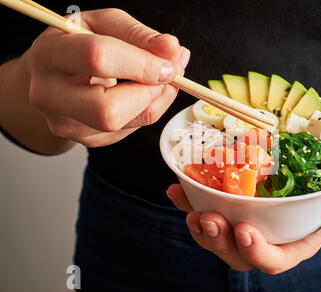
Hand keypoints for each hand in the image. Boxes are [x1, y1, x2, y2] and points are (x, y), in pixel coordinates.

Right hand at [25, 8, 189, 147]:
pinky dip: (148, 108)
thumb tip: (172, 49)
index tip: (169, 60)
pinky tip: (143, 91)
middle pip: (108, 109)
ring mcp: (67, 124)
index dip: (142, 63)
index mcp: (49, 54)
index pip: (98, 59)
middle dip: (150, 91)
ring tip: (161, 77)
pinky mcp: (88, 139)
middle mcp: (50, 95)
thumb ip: (137, 33)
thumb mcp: (103, 24)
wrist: (54, 74)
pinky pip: (132, 128)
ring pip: (126, 122)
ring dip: (157, 99)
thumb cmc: (78, 44)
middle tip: (170, 73)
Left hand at [167, 167, 320, 273]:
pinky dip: (190, 199)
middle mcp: (269, 234)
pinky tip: (177, 189)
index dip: (258, 252)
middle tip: (207, 218)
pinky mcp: (234, 199)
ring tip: (190, 206)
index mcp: (298, 241)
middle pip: (238, 252)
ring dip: (200, 226)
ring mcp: (249, 217)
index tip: (245, 230)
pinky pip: (208, 205)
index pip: (277, 260)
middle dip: (219, 241)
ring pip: (219, 234)